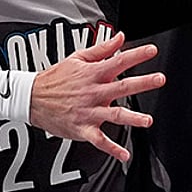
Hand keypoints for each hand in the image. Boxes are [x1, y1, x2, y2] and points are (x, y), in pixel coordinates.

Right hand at [29, 33, 163, 161]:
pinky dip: (112, 149)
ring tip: (147, 121)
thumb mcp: (77, 58)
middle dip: (142, 83)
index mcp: (92, 74)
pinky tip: (124, 154)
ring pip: (114, 115)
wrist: (31, 98)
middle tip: (159, 79)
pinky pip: (99, 140)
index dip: (136, 55)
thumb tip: (120, 37)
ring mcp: (88, 111)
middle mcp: (93, 92)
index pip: (118, 61)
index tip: (152, 51)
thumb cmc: (55, 79)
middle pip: (122, 86)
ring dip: (132, 118)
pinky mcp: (83, 128)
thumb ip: (102, 48)